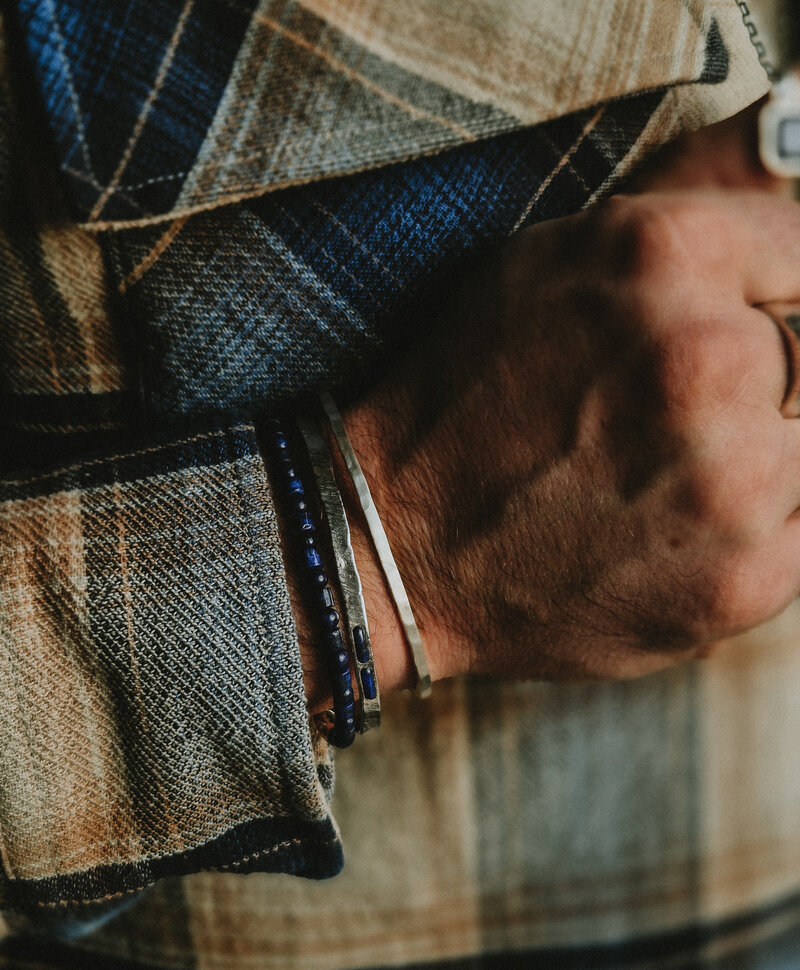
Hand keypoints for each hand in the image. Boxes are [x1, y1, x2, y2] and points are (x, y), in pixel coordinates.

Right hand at [342, 190, 799, 686]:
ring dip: (758, 451)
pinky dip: (754, 525)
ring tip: (660, 477)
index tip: (751, 314)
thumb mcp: (543, 262)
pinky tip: (670, 528)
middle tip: (664, 416)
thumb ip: (681, 197)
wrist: (399, 550)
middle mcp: (707, 359)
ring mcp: (736, 479)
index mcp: (658, 257)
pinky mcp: (749, 577)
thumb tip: (785, 149)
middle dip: (758, 376)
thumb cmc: (460, 404)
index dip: (774, 286)